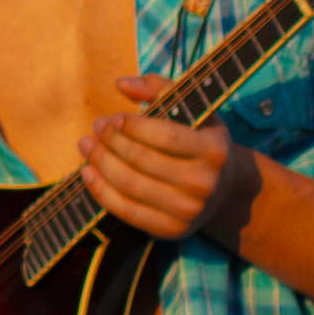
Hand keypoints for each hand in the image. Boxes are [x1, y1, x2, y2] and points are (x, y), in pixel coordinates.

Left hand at [84, 77, 313, 306]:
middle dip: (110, 141)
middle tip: (96, 127)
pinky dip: (101, 191)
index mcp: (213, 151)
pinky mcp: (171, 230)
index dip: (131, 125)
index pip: (163, 136)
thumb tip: (121, 84)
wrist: (227, 191)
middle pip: (141, 160)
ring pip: (129, 185)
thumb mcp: (194, 111)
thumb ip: (159, 88)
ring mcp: (188, 211)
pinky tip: (88, 172)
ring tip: (86, 145)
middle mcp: (203, 184)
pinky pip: (126, 211)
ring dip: (99, 162)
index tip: (114, 118)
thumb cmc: (202, 141)